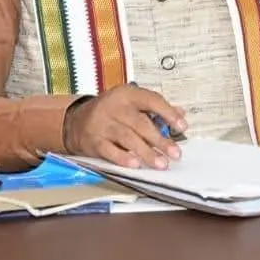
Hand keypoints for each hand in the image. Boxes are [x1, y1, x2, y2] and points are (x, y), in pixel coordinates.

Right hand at [62, 84, 186, 169]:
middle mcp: (114, 107)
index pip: (151, 100)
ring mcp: (103, 124)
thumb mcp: (131, 102)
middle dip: (159, 139)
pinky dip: (123, 158)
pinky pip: (109, 150)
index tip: (183, 126)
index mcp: (127, 94)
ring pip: (127, 138)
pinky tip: (136, 164)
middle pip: (140, 123)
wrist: (76, 120)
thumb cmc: (111, 111)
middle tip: (175, 153)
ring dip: (146, 152)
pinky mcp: (94, 141)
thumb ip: (155, 108)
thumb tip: (180, 113)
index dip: (168, 113)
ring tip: (161, 163)